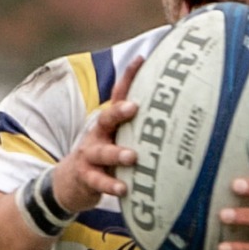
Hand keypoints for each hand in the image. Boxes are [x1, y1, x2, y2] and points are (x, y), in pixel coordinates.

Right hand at [51, 55, 144, 212]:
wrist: (70, 182)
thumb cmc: (105, 158)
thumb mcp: (118, 139)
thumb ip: (140, 131)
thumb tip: (178, 119)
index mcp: (109, 124)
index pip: (118, 96)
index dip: (128, 77)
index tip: (141, 60)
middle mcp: (98, 135)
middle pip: (106, 118)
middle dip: (119, 112)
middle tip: (134, 108)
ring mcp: (90, 155)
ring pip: (102, 151)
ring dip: (117, 153)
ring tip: (132, 157)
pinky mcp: (86, 177)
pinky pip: (98, 180)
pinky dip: (110, 185)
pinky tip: (123, 189)